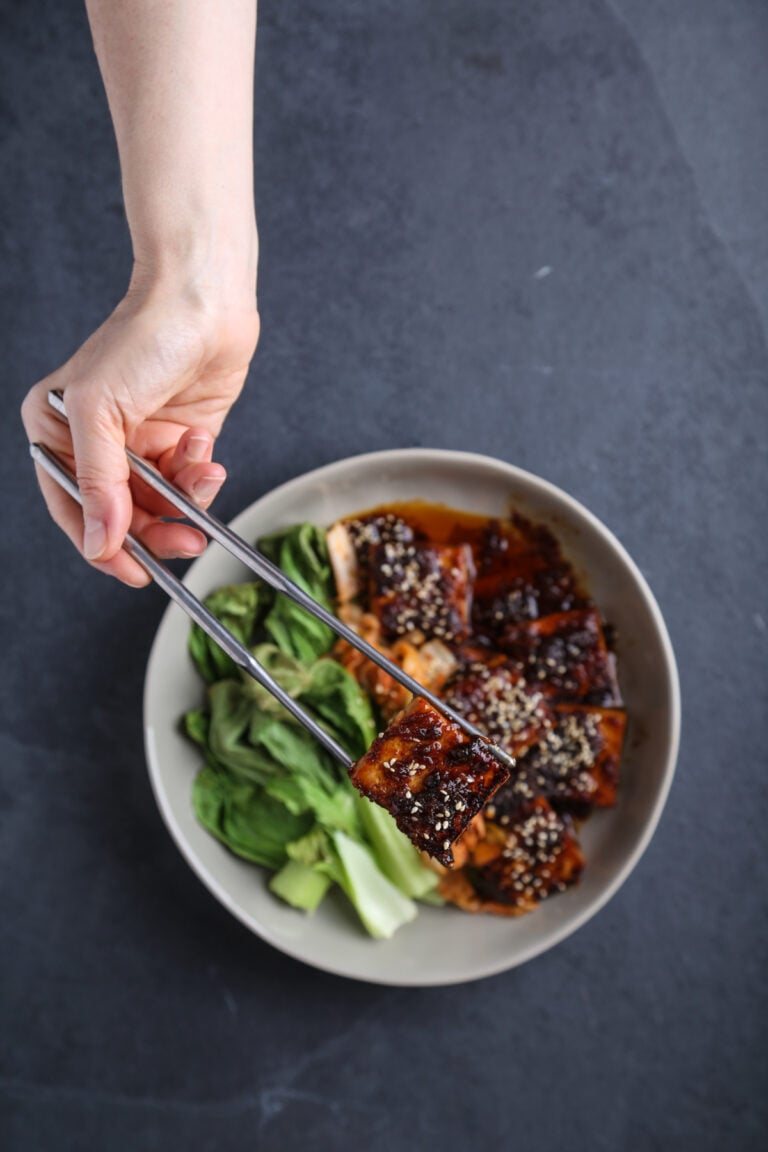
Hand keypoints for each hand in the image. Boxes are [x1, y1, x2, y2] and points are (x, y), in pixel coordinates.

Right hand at [21, 275, 259, 585]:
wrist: (204, 300)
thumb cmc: (144, 338)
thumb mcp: (101, 411)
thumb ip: (99, 483)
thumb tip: (98, 543)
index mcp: (57, 431)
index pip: (73, 509)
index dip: (102, 547)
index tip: (134, 573)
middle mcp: (97, 442)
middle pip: (122, 515)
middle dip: (156, 532)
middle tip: (185, 544)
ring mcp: (142, 443)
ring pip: (160, 504)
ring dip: (184, 500)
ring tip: (201, 476)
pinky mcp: (182, 439)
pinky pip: (189, 483)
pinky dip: (201, 475)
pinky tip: (205, 449)